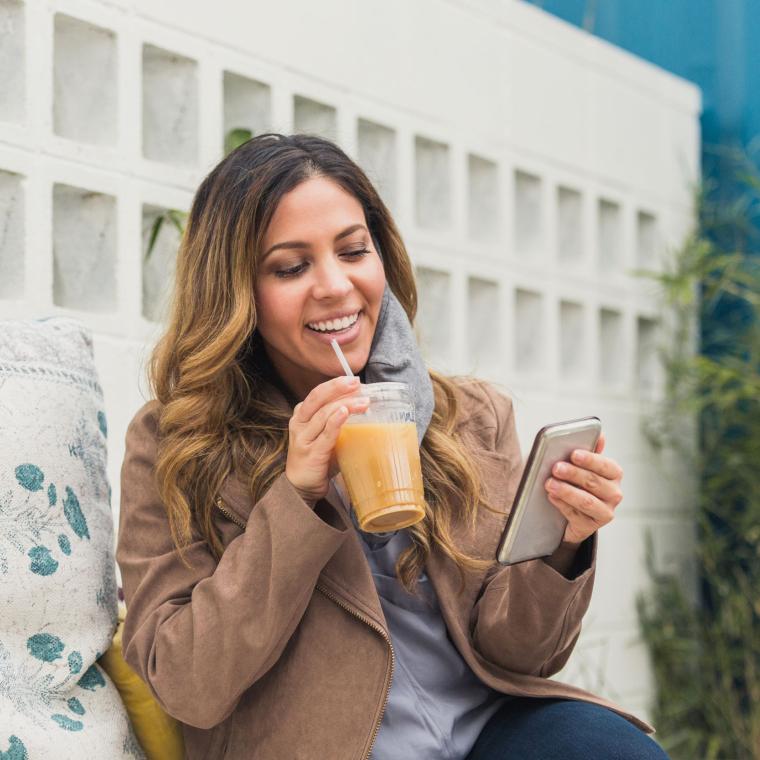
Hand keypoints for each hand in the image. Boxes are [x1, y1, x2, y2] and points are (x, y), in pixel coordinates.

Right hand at [285, 376, 368, 504]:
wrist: (302, 486)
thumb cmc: (318, 457)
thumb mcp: (326, 434)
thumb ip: (338, 419)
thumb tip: (366, 403)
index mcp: (302, 415)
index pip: (318, 393)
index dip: (336, 385)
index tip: (354, 381)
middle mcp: (299, 423)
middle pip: (316, 397)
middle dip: (337, 387)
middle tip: (356, 382)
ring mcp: (303, 438)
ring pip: (323, 414)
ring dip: (345, 404)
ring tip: (363, 401)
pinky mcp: (311, 453)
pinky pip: (325, 434)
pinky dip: (335, 421)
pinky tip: (345, 412)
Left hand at [543, 433, 622, 544]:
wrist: (566, 512)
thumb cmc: (572, 481)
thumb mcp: (579, 464)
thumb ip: (588, 449)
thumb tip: (600, 434)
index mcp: (614, 474)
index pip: (606, 465)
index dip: (590, 460)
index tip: (573, 454)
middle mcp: (614, 493)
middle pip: (594, 482)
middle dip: (573, 474)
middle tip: (556, 467)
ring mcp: (605, 512)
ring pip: (586, 500)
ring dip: (567, 491)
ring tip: (550, 483)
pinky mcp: (591, 526)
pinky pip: (576, 516)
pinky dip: (562, 505)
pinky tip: (551, 497)